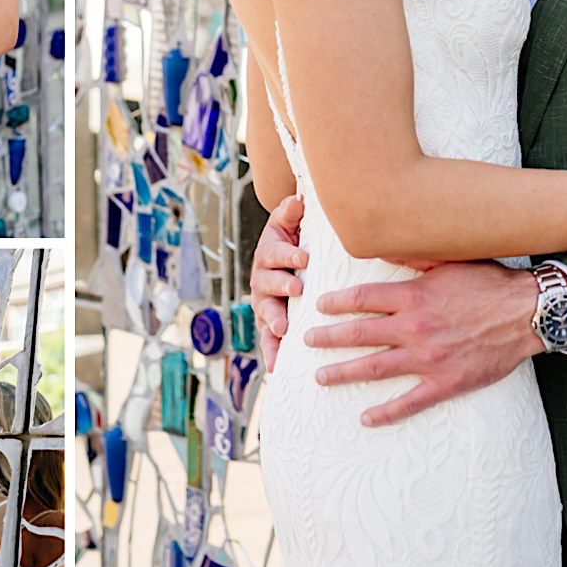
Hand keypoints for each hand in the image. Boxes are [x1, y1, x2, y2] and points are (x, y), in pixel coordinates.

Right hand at [248, 194, 306, 372]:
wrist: (287, 261)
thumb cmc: (293, 240)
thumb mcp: (290, 223)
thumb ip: (291, 212)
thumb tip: (297, 199)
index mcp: (269, 253)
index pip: (276, 253)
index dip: (288, 254)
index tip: (304, 257)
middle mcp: (262, 279)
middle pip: (268, 282)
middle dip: (282, 285)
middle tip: (297, 288)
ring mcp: (265, 303)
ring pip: (266, 312)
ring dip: (274, 319)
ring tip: (284, 328)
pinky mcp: (270, 325)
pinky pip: (268, 340)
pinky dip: (271, 353)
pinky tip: (277, 367)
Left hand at [306, 261, 541, 426]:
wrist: (527, 313)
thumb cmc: (489, 282)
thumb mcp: (448, 261)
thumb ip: (411, 257)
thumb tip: (379, 248)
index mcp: (414, 296)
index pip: (362, 299)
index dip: (336, 303)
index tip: (318, 306)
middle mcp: (415, 327)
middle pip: (360, 333)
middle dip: (328, 338)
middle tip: (305, 342)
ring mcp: (429, 358)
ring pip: (376, 368)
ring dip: (344, 372)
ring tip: (320, 377)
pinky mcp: (447, 382)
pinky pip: (410, 402)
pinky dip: (386, 412)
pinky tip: (365, 418)